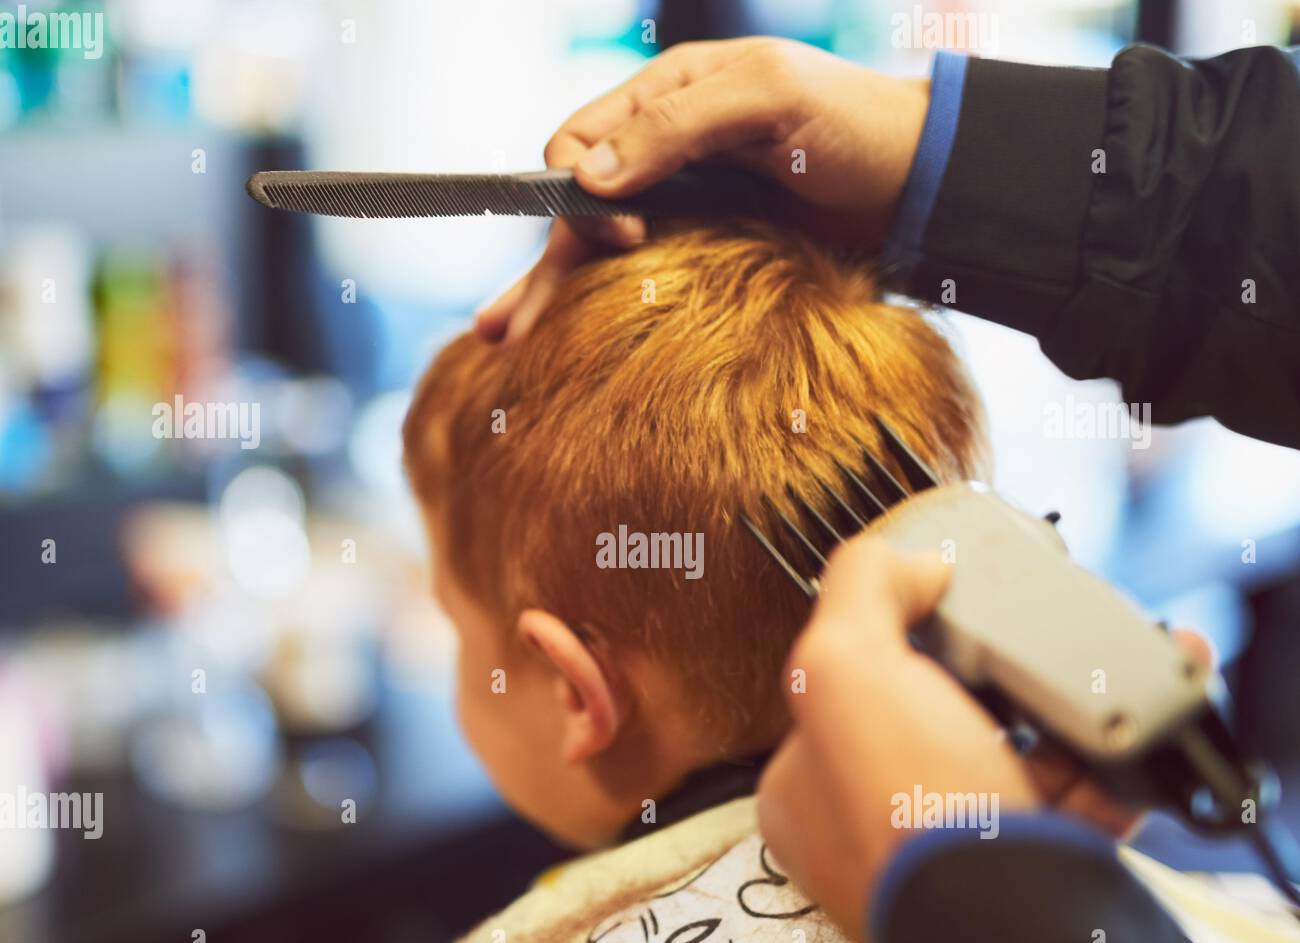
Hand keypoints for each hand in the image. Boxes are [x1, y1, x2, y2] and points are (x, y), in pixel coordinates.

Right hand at [476, 36, 930, 342]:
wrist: (917, 182)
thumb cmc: (851, 122)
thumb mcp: (767, 97)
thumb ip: (678, 125)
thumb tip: (589, 177)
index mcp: (665, 97)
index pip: (580, 143)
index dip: (581, 189)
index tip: (625, 231)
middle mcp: (660, 154)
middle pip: (574, 209)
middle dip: (538, 265)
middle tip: (504, 330)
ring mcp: (680, 207)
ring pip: (594, 251)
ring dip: (548, 294)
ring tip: (503, 345)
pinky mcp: (703, 251)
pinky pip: (637, 280)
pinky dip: (597, 307)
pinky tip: (562, 339)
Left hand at [755, 535, 1211, 942]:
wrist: (1010, 932)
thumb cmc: (904, 807)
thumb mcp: (842, 669)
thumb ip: (860, 590)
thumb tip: (912, 564)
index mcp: (806, 785)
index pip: (845, 683)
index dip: (895, 632)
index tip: (949, 603)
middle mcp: (870, 826)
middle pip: (938, 714)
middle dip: (996, 669)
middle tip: (1031, 633)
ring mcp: (953, 853)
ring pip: (1016, 753)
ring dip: (1066, 704)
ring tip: (1104, 662)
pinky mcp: (1031, 873)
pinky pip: (1078, 797)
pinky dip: (1116, 755)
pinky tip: (1147, 712)